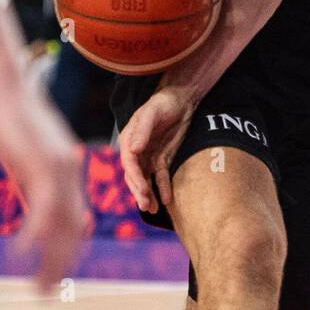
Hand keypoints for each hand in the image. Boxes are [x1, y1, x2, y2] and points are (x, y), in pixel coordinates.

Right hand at [0, 78, 85, 293]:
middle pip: (74, 228)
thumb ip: (26, 172)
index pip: (75, 218)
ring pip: (63, 225)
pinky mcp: (44, 165)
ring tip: (38, 286)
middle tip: (47, 291)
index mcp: (66, 170)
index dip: (68, 248)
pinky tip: (21, 254)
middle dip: (61, 263)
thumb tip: (23, 183)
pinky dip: (34, 234)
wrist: (4, 85)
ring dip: (51, 260)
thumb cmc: (3, 113)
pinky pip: (44, 209)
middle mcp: (70, 172)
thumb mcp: (19, 151)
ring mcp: (60, 169)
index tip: (57, 272)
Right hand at [119, 87, 193, 213]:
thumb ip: (143, 130)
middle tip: (146, 206)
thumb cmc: (163, 102)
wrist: (181, 99)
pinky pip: (161, 177)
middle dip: (139, 191)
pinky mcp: (162, 159)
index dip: (135, 178)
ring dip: (148, 195)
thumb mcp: (152, 112)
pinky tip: (166, 200)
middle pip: (135, 175)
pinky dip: (163, 188)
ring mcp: (149, 156)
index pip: (129, 163)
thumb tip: (134, 149)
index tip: (142, 190)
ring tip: (153, 210)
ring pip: (146, 180)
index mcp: (128, 140)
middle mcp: (136, 151)